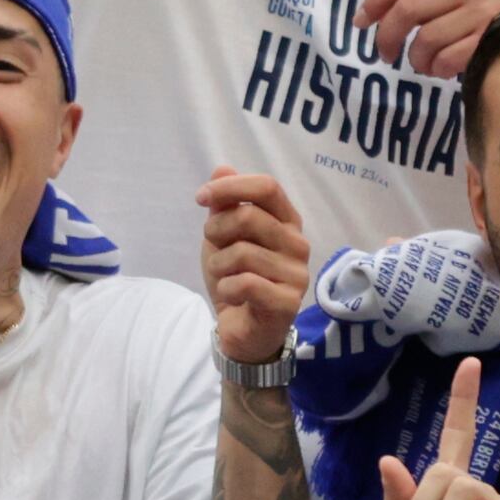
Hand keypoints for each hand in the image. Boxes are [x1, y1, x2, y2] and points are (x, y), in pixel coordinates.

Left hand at [195, 169, 309, 367]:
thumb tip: (222, 169)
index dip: (231, 187)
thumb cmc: (236, 278)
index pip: (267, 187)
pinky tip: (230, 295)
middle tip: (213, 248)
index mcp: (287, 222)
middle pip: (249, 216)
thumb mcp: (222, 238)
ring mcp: (297, 274)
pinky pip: (244, 282)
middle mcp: (298, 244)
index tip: (201, 197)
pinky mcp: (287, 302)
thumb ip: (224, 205)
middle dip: (216, 230)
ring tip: (224, 276)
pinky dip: (225, 288)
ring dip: (218, 265)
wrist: (243, 331)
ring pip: (242, 252)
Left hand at [353, 0, 499, 78]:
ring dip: (417, 59)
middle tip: (385, 53)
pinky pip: (448, 59)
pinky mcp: (493, 39)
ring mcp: (483, 11)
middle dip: (387, 36)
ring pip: (426, 39)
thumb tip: (383, 9)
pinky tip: (442, 70)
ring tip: (423, 64)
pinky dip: (438, 69)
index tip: (361, 21)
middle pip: (408, 9)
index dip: (376, 0)